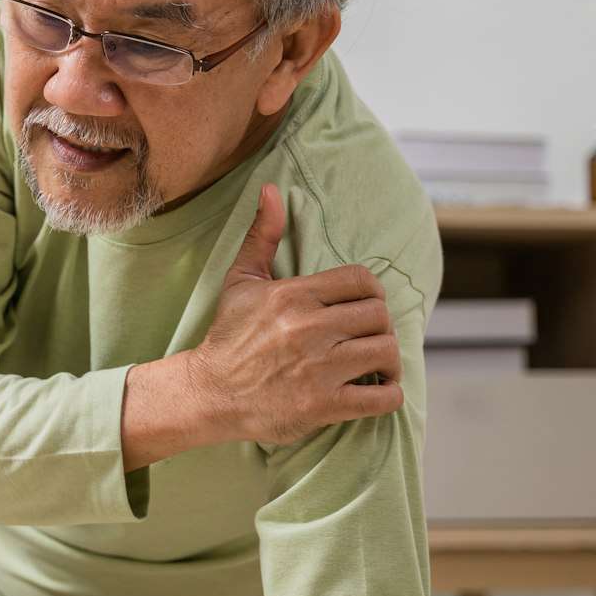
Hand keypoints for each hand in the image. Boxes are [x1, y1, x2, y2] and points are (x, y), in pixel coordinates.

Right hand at [186, 183, 404, 447]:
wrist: (208, 393)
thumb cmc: (228, 337)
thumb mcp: (241, 281)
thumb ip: (261, 236)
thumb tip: (272, 190)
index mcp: (293, 296)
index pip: (361, 281)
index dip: (370, 293)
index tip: (362, 307)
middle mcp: (308, 329)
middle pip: (378, 316)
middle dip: (378, 326)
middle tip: (367, 337)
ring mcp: (317, 369)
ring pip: (385, 352)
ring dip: (388, 360)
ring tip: (375, 365)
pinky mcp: (322, 405)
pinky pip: (381, 397)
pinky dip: (387, 394)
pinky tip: (375, 391)